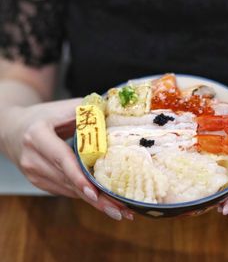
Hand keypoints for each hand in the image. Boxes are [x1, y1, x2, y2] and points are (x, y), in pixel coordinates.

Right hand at [0, 99, 132, 220]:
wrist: (13, 129)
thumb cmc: (42, 116)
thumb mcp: (61, 108)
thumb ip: (85, 110)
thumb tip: (114, 109)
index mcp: (37, 136)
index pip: (61, 159)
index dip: (79, 177)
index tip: (95, 192)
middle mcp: (32, 158)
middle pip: (68, 181)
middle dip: (96, 198)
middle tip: (121, 210)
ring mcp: (34, 173)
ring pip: (69, 191)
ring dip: (95, 202)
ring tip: (120, 210)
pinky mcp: (39, 182)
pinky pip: (66, 190)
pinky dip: (85, 196)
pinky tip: (104, 202)